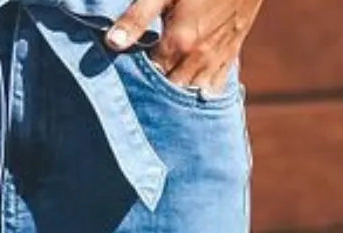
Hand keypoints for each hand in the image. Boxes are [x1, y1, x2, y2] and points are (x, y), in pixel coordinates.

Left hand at [103, 0, 261, 94]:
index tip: (122, 83)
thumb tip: (112, 43)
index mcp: (178, 45)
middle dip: (155, 99)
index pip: (149, 80)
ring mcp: (217, 59)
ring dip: (178, 102)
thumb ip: (137, 18)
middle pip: (171, 94)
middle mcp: (198, 59)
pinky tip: (190, 97)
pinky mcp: (231, 54)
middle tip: (138, 100)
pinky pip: (216, 88)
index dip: (135, 84)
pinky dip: (201, 96)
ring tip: (162, 105)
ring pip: (194, 95)